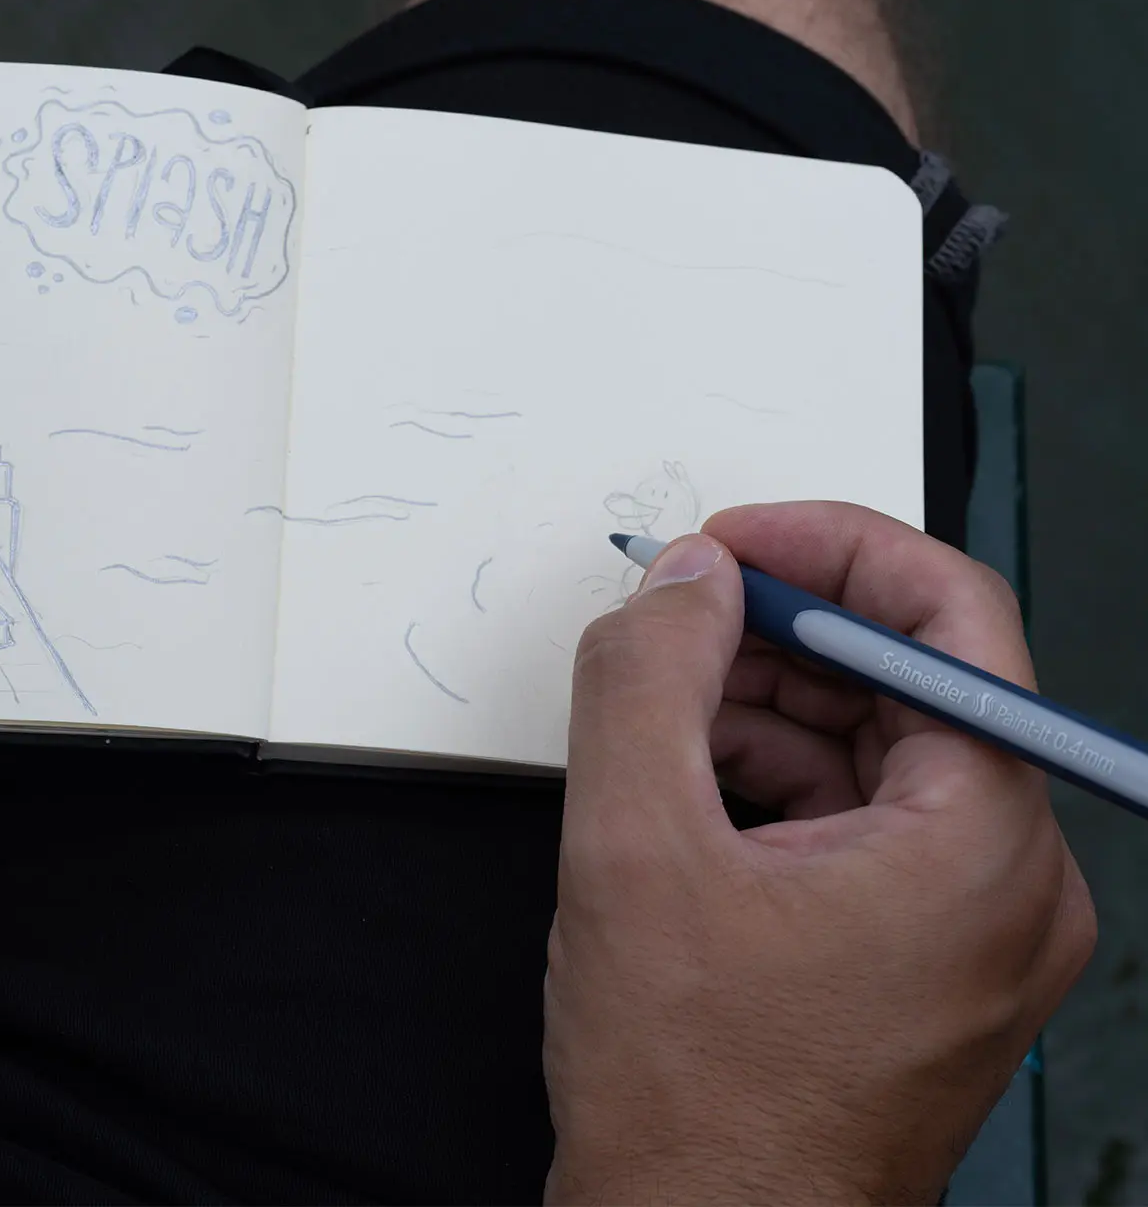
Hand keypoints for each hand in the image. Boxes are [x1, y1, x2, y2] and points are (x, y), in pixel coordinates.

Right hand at [545, 501, 1094, 1205]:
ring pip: (877, 746)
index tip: (733, 544)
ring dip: (767, 702)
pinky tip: (690, 776)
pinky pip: (862, 816)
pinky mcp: (922, 954)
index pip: (950, 617)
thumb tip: (687, 576)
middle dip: (783, 632)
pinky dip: (776, 775)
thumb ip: (649, 674)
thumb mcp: (633, 846)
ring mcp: (971, 926)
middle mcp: (1011, 881)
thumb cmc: (695, 1101)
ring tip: (662, 704)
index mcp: (984, 843)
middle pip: (911, 680)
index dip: (833, 549)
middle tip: (678, 614)